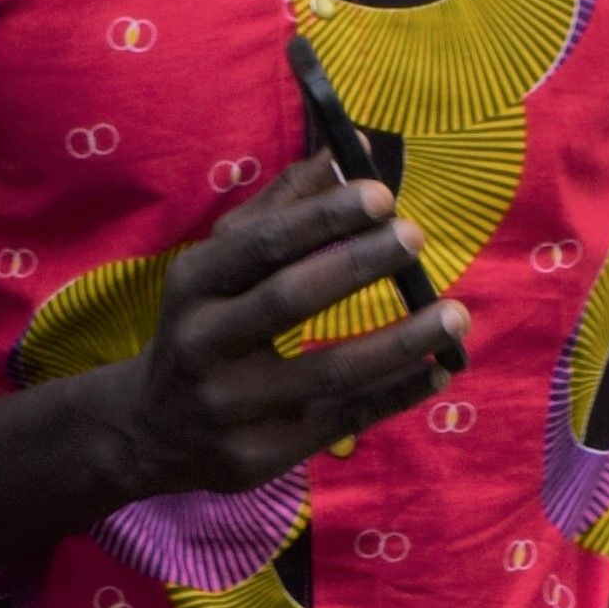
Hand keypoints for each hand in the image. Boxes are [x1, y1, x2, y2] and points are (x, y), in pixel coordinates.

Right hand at [106, 152, 465, 498]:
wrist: (151, 429)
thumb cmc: (204, 324)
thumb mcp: (220, 264)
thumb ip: (280, 209)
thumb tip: (344, 154)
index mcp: (194, 283)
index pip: (261, 243)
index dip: (322, 217)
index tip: (381, 192)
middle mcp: (204, 343)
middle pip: (288, 300)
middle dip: (357, 264)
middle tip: (414, 236)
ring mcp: (231, 405)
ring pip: (328, 372)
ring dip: (400, 342)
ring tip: (456, 315)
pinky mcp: (261, 453)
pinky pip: (343, 419)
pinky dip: (396, 394)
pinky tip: (437, 370)